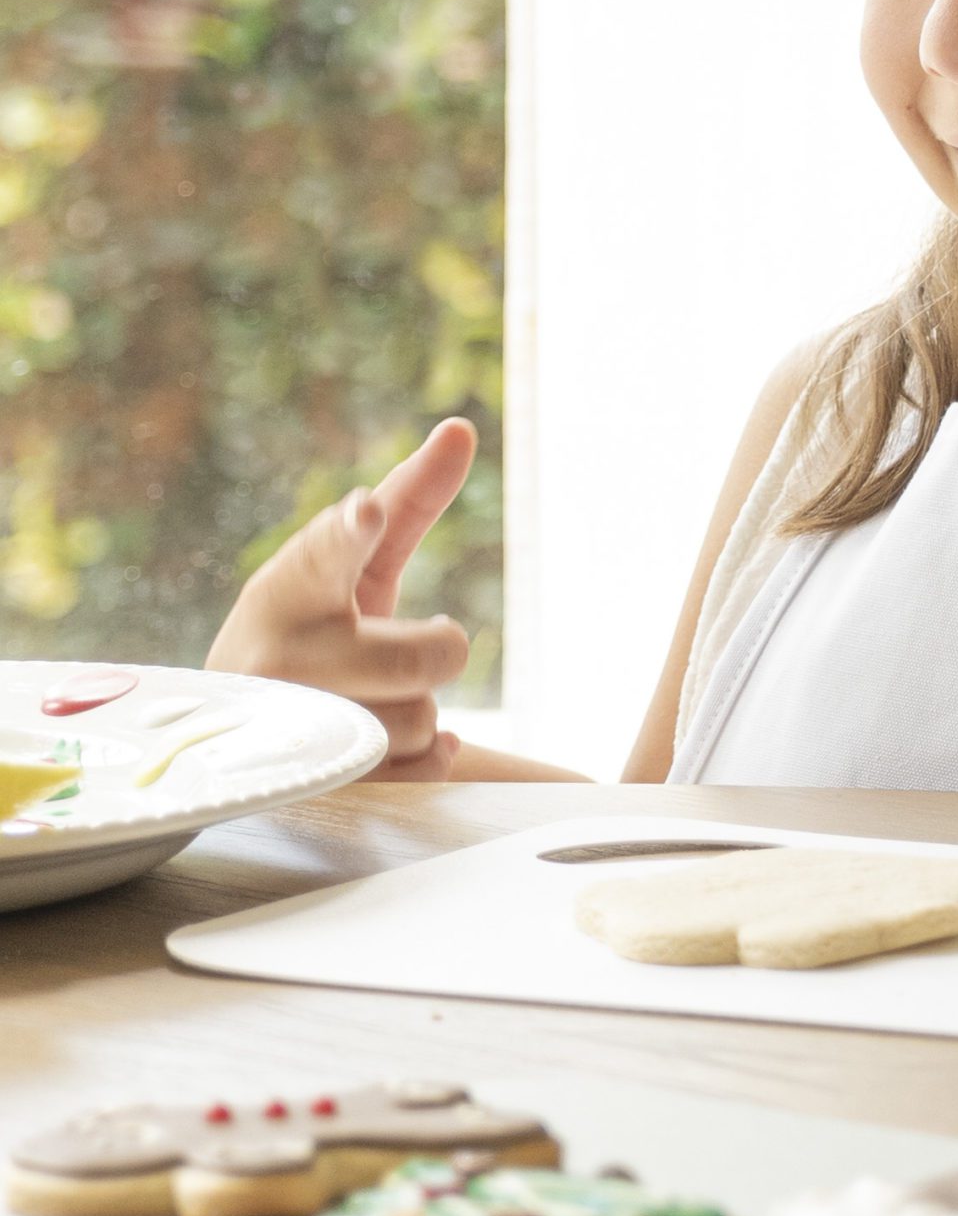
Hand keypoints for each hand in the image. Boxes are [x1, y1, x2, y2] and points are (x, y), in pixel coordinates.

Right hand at [206, 419, 477, 780]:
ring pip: (424, 719)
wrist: (236, 726)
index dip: (349, 534)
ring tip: (369, 699)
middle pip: (426, 656)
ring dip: (418, 708)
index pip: (322, 554)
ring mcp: (291, 727)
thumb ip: (406, 500)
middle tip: (404, 644)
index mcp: (288, 585)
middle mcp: (280, 657)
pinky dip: (424, 755)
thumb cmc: (312, 621)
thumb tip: (462, 429)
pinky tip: (387, 740)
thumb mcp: (351, 565)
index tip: (364, 512)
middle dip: (435, 648)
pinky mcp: (314, 786)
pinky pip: (419, 770)